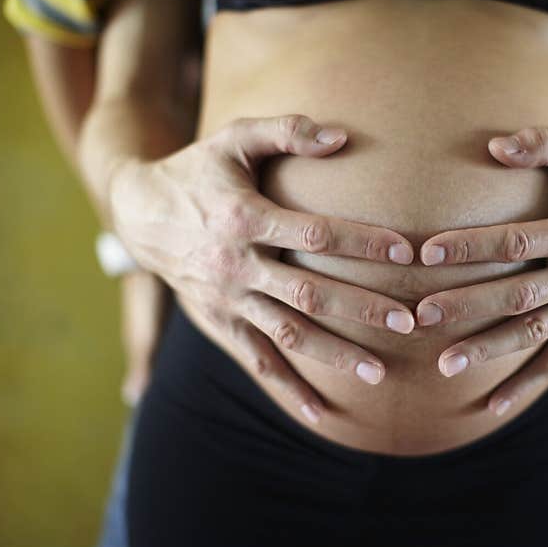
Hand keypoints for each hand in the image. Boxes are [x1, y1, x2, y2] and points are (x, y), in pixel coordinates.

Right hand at [108, 115, 416, 420]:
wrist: (138, 214)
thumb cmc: (197, 171)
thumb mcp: (233, 139)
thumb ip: (286, 131)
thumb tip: (342, 136)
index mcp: (244, 217)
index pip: (316, 233)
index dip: (363, 243)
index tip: (406, 252)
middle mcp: (236, 265)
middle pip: (309, 292)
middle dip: (361, 309)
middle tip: (409, 323)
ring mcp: (227, 299)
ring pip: (288, 334)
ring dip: (334, 355)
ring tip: (378, 375)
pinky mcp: (218, 323)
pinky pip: (258, 361)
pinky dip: (289, 390)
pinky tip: (322, 415)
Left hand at [416, 127, 547, 415]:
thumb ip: (546, 143)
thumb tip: (493, 147)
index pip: (517, 241)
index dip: (471, 247)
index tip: (426, 254)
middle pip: (518, 294)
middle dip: (466, 306)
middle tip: (419, 315)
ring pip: (533, 333)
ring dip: (488, 351)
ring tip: (442, 367)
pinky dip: (526, 384)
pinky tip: (492, 407)